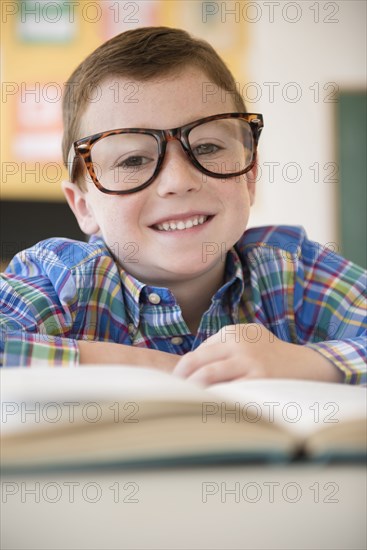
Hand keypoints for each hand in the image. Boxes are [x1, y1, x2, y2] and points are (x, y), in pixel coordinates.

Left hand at [173, 324, 343, 385]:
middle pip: (195, 361)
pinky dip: (213, 399)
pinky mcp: (259, 378)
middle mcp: (237, 342)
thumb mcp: (248, 340)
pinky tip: (209, 408)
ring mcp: (248, 360)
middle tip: (173, 394)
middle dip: (180, 379)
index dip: (184, 371)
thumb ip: (222, 349)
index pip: (197, 353)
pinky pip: (227, 390)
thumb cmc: (271, 356)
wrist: (308, 365)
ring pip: (206, 375)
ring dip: (192, 390)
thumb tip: (189, 369)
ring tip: (187, 402)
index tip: (178, 384)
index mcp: (232, 332)